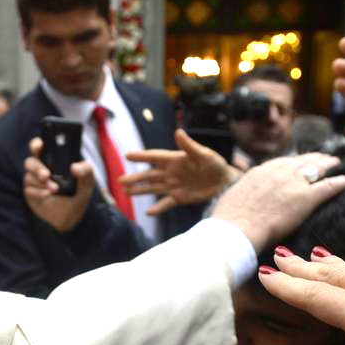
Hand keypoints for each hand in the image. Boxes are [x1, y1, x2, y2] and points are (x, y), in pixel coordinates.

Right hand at [23, 137, 96, 232]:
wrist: (73, 214)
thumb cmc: (79, 191)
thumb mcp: (87, 180)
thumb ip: (86, 170)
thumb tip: (75, 168)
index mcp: (52, 159)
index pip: (39, 147)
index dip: (36, 145)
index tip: (39, 146)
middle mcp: (40, 168)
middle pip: (30, 162)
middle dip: (37, 168)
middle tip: (46, 175)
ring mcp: (34, 181)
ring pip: (29, 177)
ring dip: (41, 183)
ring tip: (54, 189)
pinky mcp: (31, 194)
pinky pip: (29, 190)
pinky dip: (39, 192)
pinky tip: (47, 195)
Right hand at [120, 129, 239, 215]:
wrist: (225, 182)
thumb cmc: (215, 164)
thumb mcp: (204, 154)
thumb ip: (190, 146)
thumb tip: (178, 132)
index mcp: (175, 159)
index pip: (155, 157)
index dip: (141, 156)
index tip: (127, 155)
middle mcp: (171, 172)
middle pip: (149, 175)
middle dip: (135, 177)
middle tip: (120, 180)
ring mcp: (174, 186)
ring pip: (153, 188)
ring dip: (140, 190)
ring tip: (126, 192)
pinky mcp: (179, 198)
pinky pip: (166, 203)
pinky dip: (158, 208)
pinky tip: (149, 212)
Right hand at [211, 153, 344, 253]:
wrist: (237, 228)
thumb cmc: (230, 219)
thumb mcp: (234, 197)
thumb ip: (246, 193)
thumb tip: (243, 197)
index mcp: (261, 171)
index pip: (283, 162)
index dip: (295, 162)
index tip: (300, 161)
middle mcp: (279, 172)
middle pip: (302, 161)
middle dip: (314, 158)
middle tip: (324, 157)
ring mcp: (294, 183)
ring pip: (317, 169)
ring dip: (328, 165)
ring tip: (337, 163)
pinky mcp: (306, 198)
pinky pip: (328, 186)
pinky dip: (339, 183)